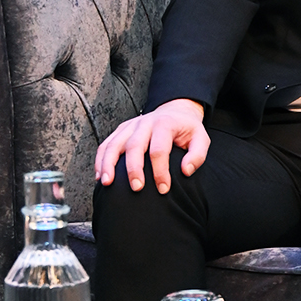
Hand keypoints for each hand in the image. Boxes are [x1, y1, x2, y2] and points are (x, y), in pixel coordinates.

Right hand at [93, 98, 209, 194]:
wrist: (174, 111)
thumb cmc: (186, 129)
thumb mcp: (201, 138)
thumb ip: (197, 155)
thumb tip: (186, 171)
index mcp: (164, 124)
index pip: (159, 149)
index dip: (160, 171)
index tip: (164, 189)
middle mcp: (144, 123)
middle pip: (134, 146)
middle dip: (133, 169)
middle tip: (137, 188)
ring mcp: (130, 126)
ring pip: (114, 144)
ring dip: (108, 164)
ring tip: (107, 183)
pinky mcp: (121, 130)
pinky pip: (106, 144)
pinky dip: (100, 160)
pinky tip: (100, 177)